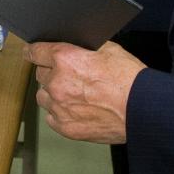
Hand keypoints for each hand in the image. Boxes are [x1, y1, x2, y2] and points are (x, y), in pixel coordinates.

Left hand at [26, 40, 144, 143]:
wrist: (142, 109)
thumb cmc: (129, 79)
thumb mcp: (108, 48)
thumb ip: (83, 47)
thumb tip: (74, 46)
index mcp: (65, 59)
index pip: (35, 52)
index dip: (33, 51)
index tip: (31, 53)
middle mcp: (57, 82)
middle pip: (40, 74)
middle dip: (51, 73)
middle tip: (70, 76)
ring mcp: (60, 107)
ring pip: (43, 96)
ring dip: (53, 94)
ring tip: (73, 95)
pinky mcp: (66, 127)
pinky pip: (51, 117)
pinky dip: (60, 113)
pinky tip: (76, 110)